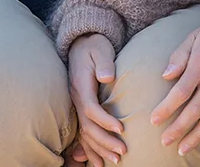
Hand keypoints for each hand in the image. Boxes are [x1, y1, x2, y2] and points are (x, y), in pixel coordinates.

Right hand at [67, 33, 125, 166]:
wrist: (81, 43)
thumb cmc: (94, 46)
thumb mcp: (100, 49)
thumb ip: (104, 63)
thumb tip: (107, 77)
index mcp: (81, 85)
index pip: (91, 109)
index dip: (105, 121)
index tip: (122, 129)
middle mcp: (76, 98)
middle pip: (88, 127)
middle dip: (105, 141)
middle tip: (123, 152)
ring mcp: (76, 105)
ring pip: (85, 133)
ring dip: (99, 149)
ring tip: (115, 161)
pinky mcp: (80, 108)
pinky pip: (84, 133)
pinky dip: (90, 149)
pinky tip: (98, 162)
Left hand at [150, 13, 199, 157]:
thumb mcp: (194, 36)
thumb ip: (179, 56)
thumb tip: (165, 76)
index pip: (181, 91)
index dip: (166, 108)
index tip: (154, 120)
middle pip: (195, 109)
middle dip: (178, 128)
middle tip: (164, 141)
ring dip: (197, 136)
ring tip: (183, 149)